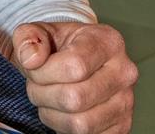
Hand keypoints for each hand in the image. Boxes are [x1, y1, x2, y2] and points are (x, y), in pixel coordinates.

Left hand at [13, 21, 137, 133]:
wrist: (72, 61)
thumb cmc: (57, 46)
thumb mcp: (37, 30)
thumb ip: (28, 37)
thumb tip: (31, 58)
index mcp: (107, 42)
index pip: (74, 66)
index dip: (43, 72)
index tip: (33, 67)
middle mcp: (124, 72)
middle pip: (75, 98)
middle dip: (42, 94)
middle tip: (36, 85)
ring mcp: (126, 101)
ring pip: (79, 123)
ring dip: (50, 114)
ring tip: (47, 97)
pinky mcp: (122, 125)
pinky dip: (64, 128)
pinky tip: (61, 111)